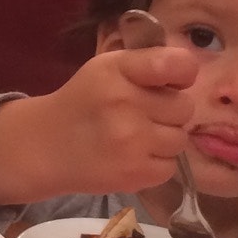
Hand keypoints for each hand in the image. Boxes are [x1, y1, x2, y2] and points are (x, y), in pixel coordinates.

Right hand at [0, 46, 197, 206]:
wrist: (47, 146)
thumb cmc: (84, 101)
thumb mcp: (107, 67)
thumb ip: (148, 63)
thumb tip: (191, 71)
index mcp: (119, 69)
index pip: (178, 64)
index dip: (183, 74)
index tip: (172, 82)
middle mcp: (125, 102)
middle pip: (184, 107)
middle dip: (168, 111)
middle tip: (143, 115)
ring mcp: (131, 141)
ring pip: (179, 139)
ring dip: (164, 139)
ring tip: (137, 137)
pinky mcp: (134, 173)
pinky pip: (170, 166)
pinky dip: (156, 163)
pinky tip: (133, 156)